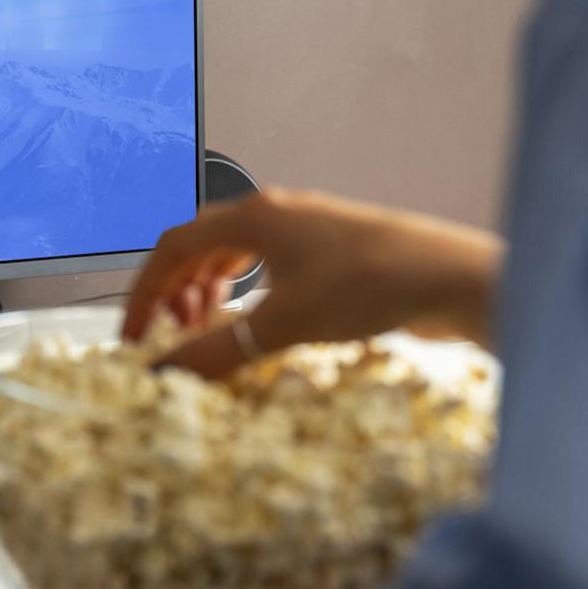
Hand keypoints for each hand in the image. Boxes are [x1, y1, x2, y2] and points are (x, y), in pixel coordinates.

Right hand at [125, 188, 503, 378]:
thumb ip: (217, 351)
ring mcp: (310, 230)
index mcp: (255, 216)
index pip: (173, 246)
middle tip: (168, 337)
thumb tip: (162, 375)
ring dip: (212, 292)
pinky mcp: (336, 252)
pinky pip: (272, 267)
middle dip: (176, 292)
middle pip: (202, 246)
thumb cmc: (370, 287)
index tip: (135, 336)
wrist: (452, 279)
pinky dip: (250, 294)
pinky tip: (260, 324)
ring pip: (238, 255)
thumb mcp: (282, 324)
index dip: (144, 291)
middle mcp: (278, 213)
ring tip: (208, 331)